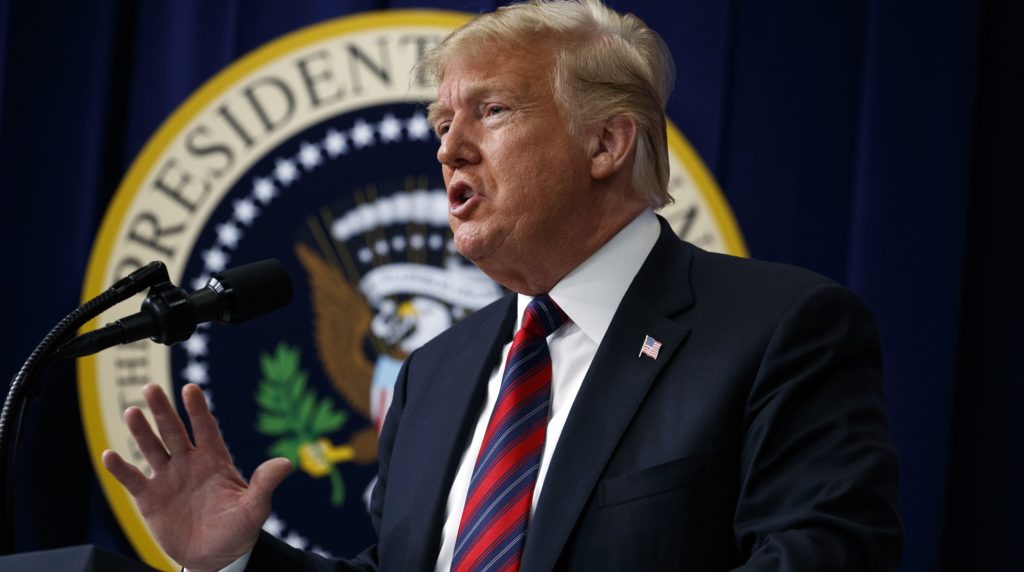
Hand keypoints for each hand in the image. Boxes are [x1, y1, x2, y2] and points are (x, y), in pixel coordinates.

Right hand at [102, 383, 291, 571]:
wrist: (215, 557)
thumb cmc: (239, 529)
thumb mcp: (255, 508)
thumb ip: (264, 484)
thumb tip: (286, 463)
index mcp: (214, 460)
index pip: (206, 428)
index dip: (198, 409)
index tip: (191, 388)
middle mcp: (188, 463)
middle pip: (174, 432)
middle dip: (163, 410)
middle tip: (151, 387)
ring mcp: (168, 478)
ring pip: (152, 449)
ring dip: (141, 432)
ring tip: (131, 412)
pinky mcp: (150, 498)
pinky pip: (133, 479)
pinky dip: (121, 468)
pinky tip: (109, 455)